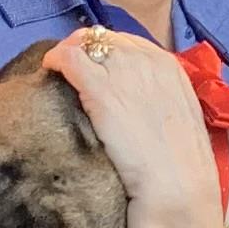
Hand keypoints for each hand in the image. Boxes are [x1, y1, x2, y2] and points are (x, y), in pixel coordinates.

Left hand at [46, 28, 223, 227]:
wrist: (177, 189)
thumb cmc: (180, 167)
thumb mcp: (177, 119)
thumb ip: (156, 98)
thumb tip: (131, 96)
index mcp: (170, 67)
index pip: (128, 43)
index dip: (105, 54)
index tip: (92, 70)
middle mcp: (148, 60)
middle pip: (104, 38)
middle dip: (84, 51)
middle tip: (69, 73)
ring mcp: (125, 71)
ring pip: (84, 42)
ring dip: (68, 55)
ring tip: (57, 75)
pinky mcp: (101, 89)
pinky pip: (69, 57)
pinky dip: (55, 61)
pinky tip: (49, 74)